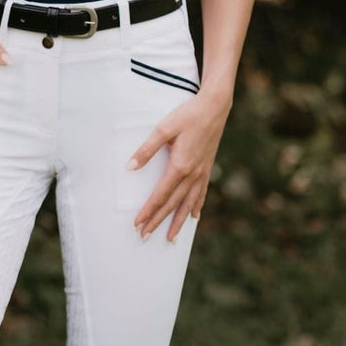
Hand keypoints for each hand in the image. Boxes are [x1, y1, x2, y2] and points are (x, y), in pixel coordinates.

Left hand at [127, 91, 230, 242]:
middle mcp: (192, 174)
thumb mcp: (163, 128)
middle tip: (145, 237)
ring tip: (171, 238)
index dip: (148, 211)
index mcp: (180, 166)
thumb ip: (146, 149)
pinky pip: (201, 193)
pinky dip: (196, 206)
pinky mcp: (207, 167)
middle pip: (172, 204)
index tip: (137, 224)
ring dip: (178, 221)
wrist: (215, 107)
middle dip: (158, 221)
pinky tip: (194, 216)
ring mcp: (202, 172)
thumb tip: (129, 167)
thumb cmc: (187, 115)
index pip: (160, 195)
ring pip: (188, 203)